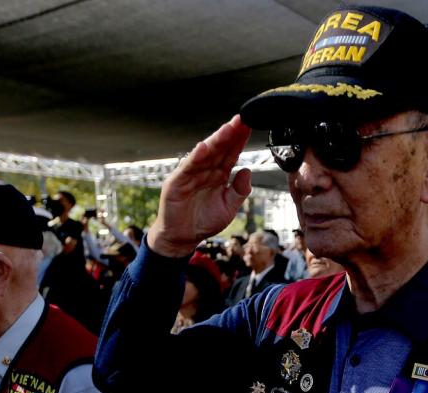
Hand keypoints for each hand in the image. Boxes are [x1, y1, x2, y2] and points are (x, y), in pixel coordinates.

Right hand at [148, 115, 252, 257]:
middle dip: (231, 134)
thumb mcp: (228, 208)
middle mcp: (205, 170)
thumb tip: (248, 171)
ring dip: (216, 141)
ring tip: (228, 128)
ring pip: (205, 154)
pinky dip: (195, 157)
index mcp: (218, 174)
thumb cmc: (204, 221)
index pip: (231, 153)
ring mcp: (190, 175)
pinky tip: (203, 147)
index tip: (250, 124)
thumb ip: (239, 191)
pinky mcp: (177, 183)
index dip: (240, 140)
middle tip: (243, 119)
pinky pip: (187, 168)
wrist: (183, 238)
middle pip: (219, 149)